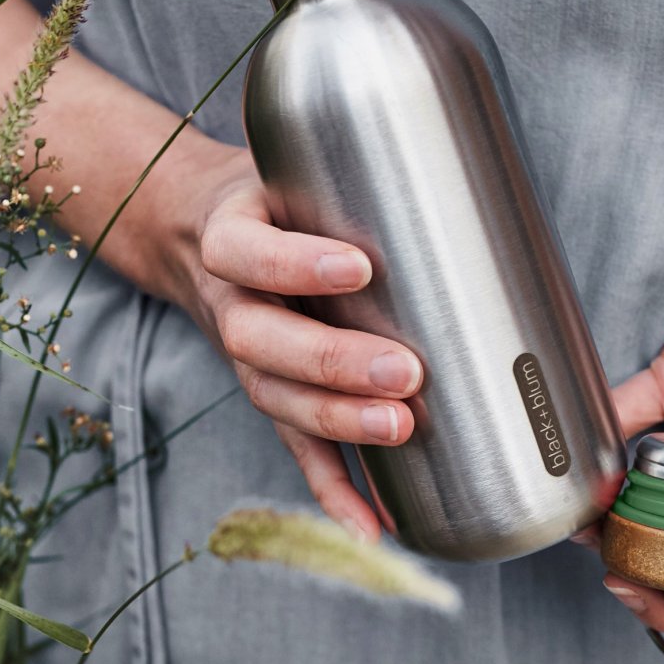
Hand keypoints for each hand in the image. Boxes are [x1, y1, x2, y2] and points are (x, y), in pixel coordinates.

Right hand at [191, 150, 421, 541]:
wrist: (202, 233)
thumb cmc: (274, 198)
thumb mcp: (288, 163)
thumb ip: (345, 152)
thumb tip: (461, 138)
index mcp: (232, 238)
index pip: (247, 252)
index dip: (292, 263)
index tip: (359, 266)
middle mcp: (233, 304)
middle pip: (261, 342)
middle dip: (331, 363)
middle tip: (404, 372)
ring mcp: (249, 360)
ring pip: (276, 401)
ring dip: (335, 425)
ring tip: (398, 431)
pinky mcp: (273, 397)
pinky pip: (295, 449)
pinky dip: (332, 490)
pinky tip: (372, 525)